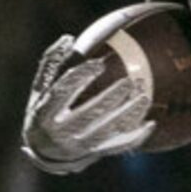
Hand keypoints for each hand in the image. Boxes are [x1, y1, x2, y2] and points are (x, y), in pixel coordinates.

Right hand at [19, 33, 153, 175]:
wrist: (43, 151)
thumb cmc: (42, 111)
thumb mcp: (40, 88)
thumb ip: (51, 62)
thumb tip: (68, 38)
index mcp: (43, 113)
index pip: (62, 93)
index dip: (81, 77)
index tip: (99, 63)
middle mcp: (60, 132)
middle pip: (88, 115)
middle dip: (110, 98)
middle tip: (129, 82)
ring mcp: (78, 146)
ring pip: (107, 132)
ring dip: (127, 115)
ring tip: (144, 97)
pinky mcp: (93, 153)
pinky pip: (117, 146)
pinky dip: (135, 137)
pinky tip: (150, 124)